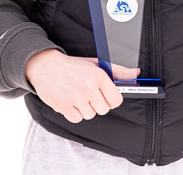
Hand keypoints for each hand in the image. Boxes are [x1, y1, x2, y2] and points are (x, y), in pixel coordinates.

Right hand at [25, 49, 139, 122]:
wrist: (46, 66)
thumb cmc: (74, 66)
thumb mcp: (97, 64)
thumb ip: (118, 71)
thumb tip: (136, 73)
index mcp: (99, 75)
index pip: (116, 100)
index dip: (112, 99)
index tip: (106, 95)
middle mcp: (88, 87)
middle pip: (104, 109)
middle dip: (98, 103)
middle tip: (90, 93)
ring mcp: (75, 98)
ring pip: (91, 115)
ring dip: (86, 108)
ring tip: (79, 95)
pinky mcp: (63, 107)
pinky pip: (77, 119)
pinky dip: (75, 113)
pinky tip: (71, 101)